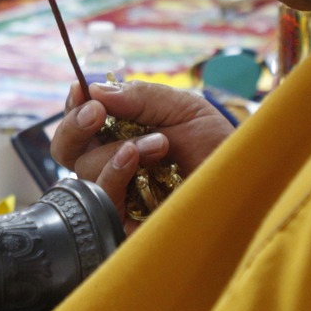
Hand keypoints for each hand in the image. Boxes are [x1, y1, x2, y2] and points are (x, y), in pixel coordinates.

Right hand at [51, 79, 232, 227]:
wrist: (244, 182)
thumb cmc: (217, 146)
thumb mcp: (182, 108)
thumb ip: (140, 97)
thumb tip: (93, 88)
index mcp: (122, 133)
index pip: (81, 122)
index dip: (75, 106)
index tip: (82, 91)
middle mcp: (114, 163)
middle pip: (66, 149)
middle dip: (74, 126)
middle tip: (95, 111)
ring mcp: (118, 193)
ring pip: (82, 171)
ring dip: (113, 150)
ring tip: (157, 142)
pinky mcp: (124, 222)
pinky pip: (100, 198)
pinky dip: (113, 173)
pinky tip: (136, 159)